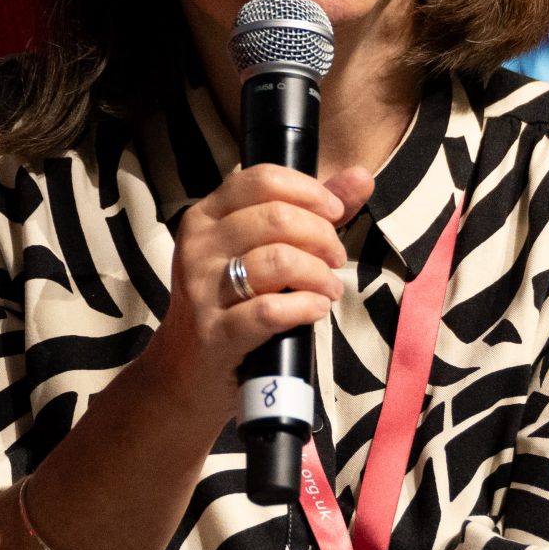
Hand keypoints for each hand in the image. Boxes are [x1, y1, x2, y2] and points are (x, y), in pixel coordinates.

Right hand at [140, 164, 377, 416]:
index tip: (334, 214)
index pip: (261, 179)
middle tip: (335, 259)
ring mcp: (202, 291)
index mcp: (206, 217)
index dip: (309, 192)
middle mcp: (199, 247)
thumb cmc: (232, 304)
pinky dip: (305, 307)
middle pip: (277, 217)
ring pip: (278, 260)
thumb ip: (310, 213)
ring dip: (319, 275)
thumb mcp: (258, 251)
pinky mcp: (215, 334)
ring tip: (328, 289)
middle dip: (322, 237)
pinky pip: (270, 311)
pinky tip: (315, 309)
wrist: (186, 373)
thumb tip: (361, 176)